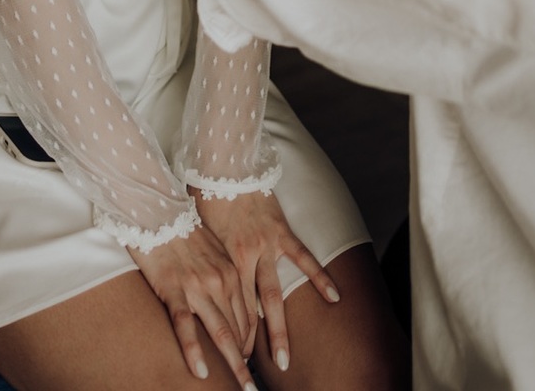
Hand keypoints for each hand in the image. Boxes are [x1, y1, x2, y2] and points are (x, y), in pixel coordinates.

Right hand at [129, 225, 258, 389]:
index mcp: (232, 269)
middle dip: (246, 358)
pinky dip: (194, 351)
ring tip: (240, 386)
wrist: (158, 211)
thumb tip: (233, 300)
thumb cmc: (183, 229)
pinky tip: (201, 372)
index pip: (248, 314)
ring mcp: (197, 286)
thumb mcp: (214, 249)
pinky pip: (186, 326)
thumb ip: (225, 274)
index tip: (252, 362)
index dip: (251, 342)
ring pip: (220, 331)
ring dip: (232, 362)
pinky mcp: (174, 288)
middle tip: (249, 384)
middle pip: (239, 327)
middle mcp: (220, 279)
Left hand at [194, 190, 340, 373]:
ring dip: (278, 329)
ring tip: (285, 359)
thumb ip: (208, 257)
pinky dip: (319, 277)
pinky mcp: (283, 232)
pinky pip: (304, 259)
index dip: (230, 334)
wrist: (225, 163)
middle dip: (252, 343)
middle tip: (254, 372)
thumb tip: (206, 281)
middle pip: (248, 309)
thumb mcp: (200, 228)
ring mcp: (266, 245)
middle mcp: (245, 256)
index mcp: (223, 258)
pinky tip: (335, 297)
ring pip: (274, 296)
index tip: (233, 359)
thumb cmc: (207, 193)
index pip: (228, 306)